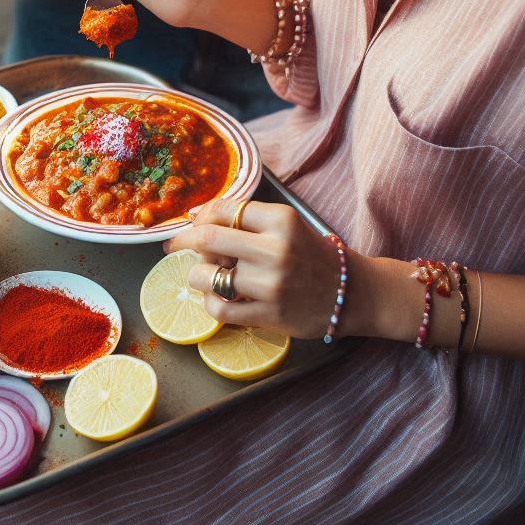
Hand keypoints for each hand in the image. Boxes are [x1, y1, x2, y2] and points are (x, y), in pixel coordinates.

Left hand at [164, 197, 343, 339]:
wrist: (350, 292)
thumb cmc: (311, 254)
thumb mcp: (286, 225)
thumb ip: (247, 219)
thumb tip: (196, 217)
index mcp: (280, 220)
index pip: (223, 209)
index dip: (199, 216)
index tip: (190, 223)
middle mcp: (275, 249)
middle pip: (208, 238)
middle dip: (183, 241)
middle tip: (174, 246)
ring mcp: (271, 284)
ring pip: (207, 275)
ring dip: (198, 275)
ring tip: (206, 275)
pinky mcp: (269, 314)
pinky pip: (219, 309)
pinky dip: (209, 303)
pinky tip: (217, 298)